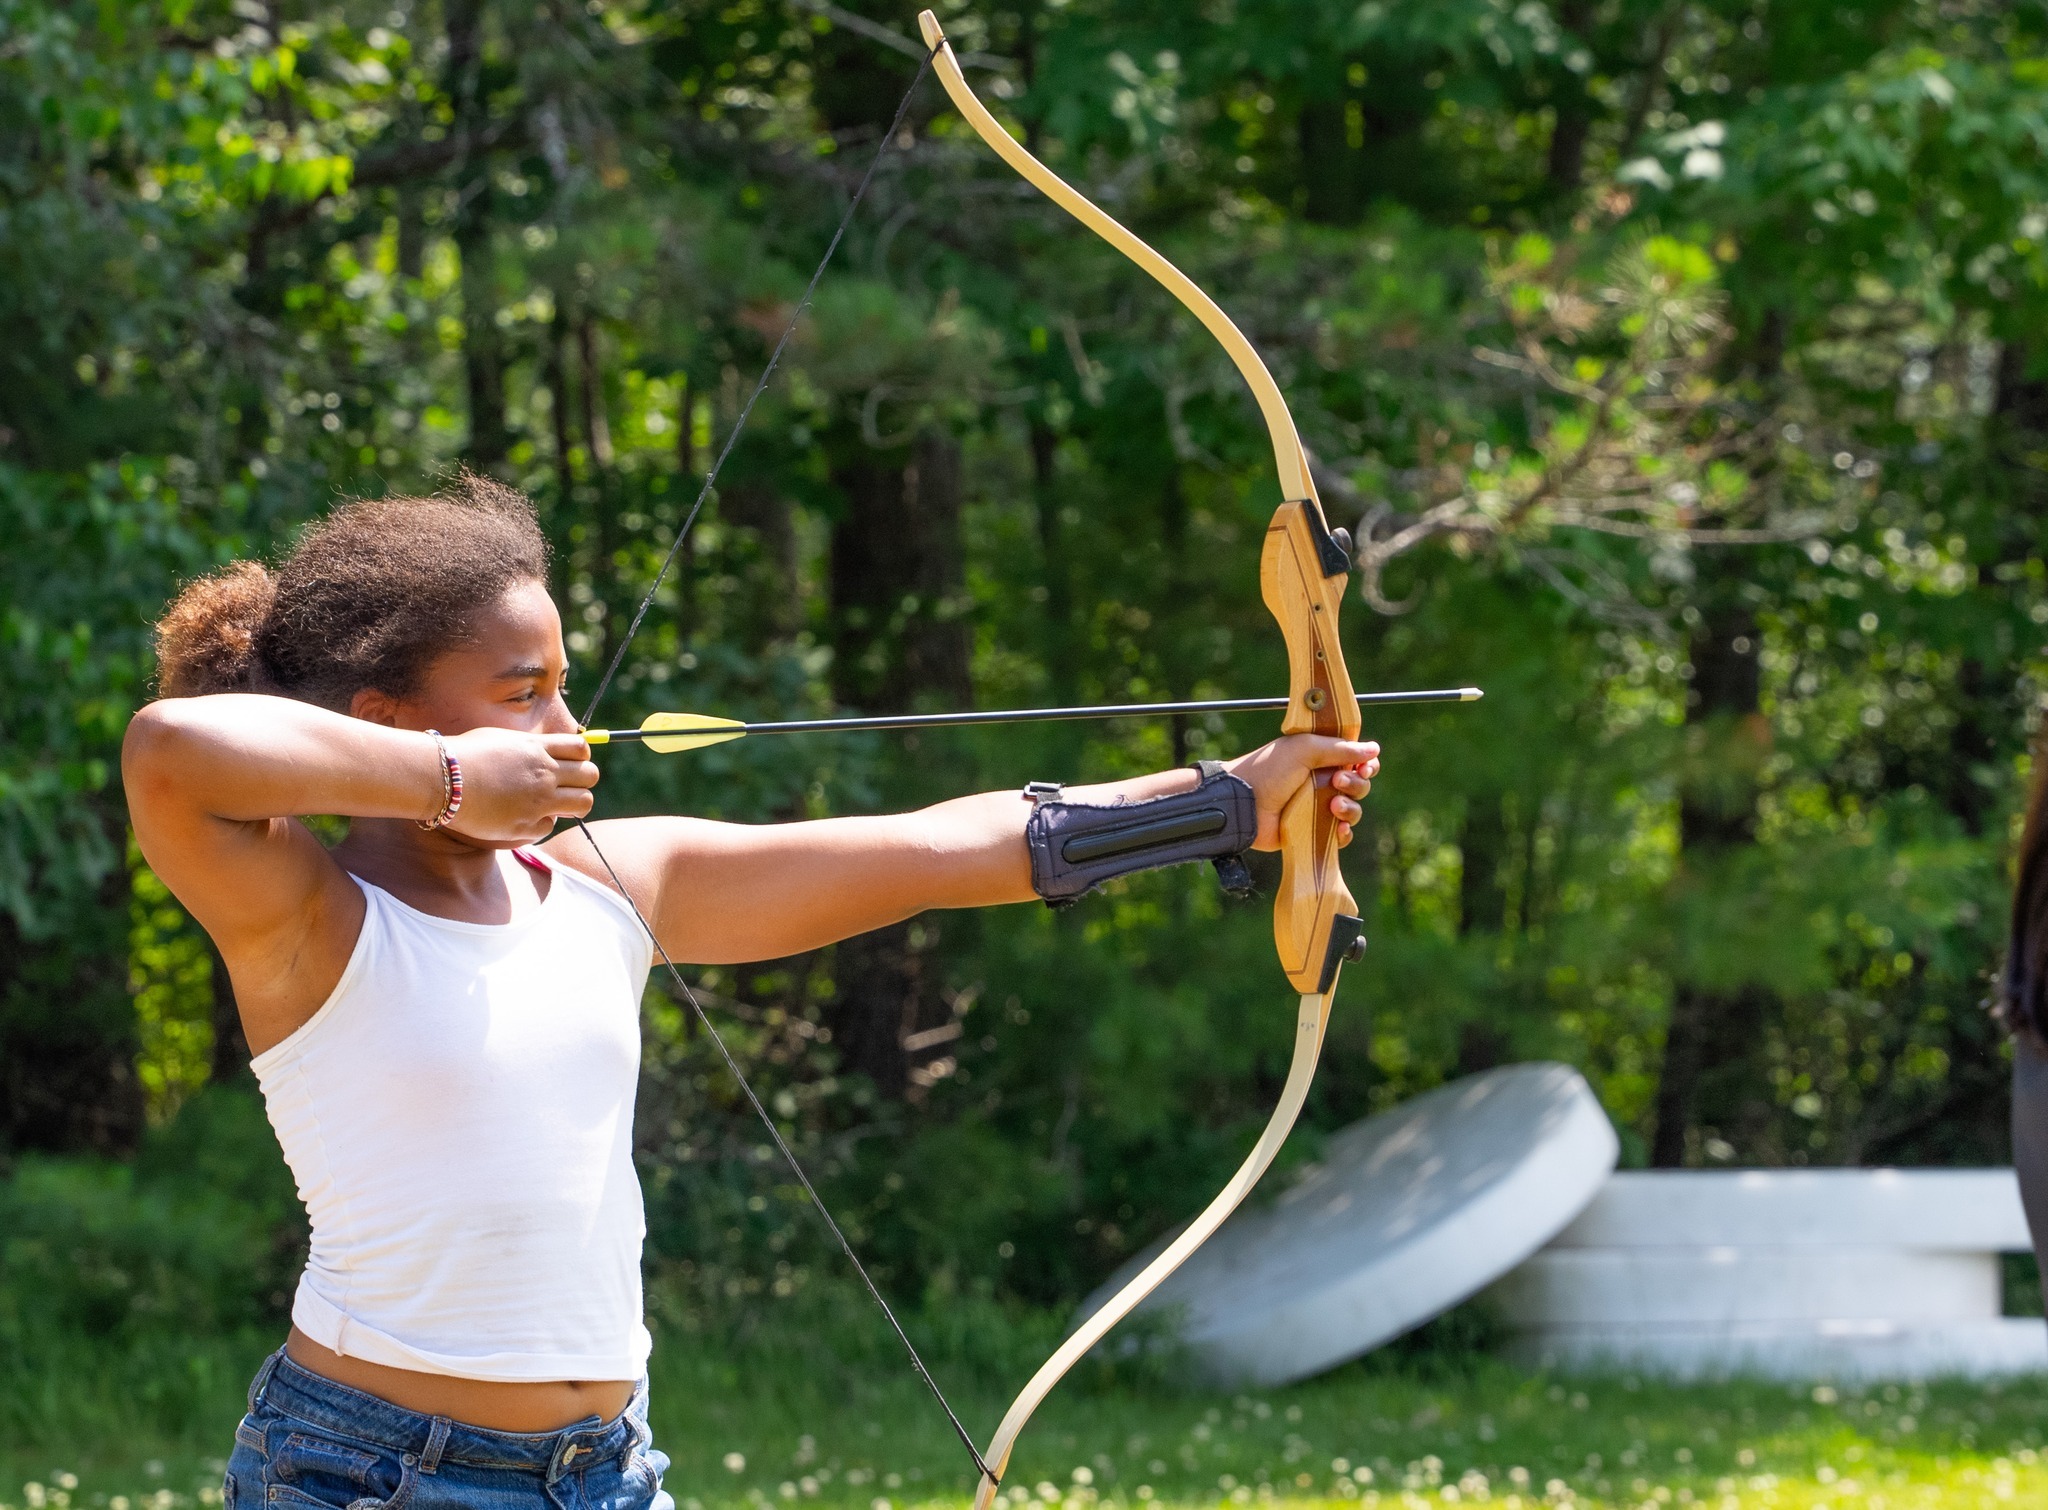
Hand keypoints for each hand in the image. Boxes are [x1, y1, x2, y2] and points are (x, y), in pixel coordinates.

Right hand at [440, 727, 598, 843]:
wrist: (439, 779)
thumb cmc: (463, 755)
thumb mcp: (501, 739)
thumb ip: (528, 747)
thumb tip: (546, 752)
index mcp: (537, 748)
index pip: (581, 748)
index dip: (580, 758)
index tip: (567, 765)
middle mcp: (544, 772)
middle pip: (591, 775)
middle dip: (582, 781)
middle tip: (564, 787)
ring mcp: (538, 799)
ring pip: (584, 803)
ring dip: (573, 804)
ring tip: (554, 804)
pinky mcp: (526, 824)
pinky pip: (550, 825)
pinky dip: (541, 823)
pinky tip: (522, 817)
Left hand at [1224, 735, 1380, 851]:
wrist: (1243, 805)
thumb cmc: (1269, 771)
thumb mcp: (1304, 750)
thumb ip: (1340, 748)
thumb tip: (1374, 749)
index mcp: (1319, 758)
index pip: (1355, 760)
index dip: (1365, 764)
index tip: (1365, 766)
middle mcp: (1321, 782)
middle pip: (1359, 785)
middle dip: (1357, 784)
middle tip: (1337, 783)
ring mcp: (1317, 808)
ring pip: (1353, 810)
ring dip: (1351, 808)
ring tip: (1334, 806)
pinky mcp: (1313, 831)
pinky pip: (1340, 835)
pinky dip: (1344, 833)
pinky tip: (1339, 829)